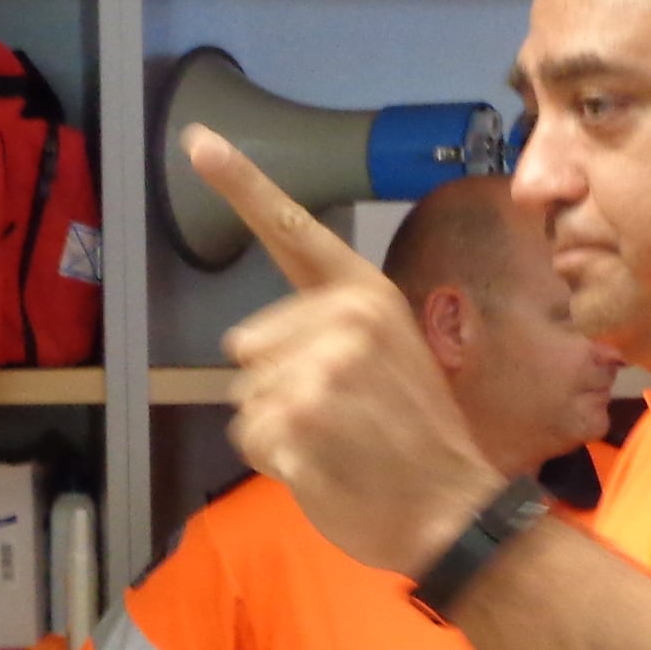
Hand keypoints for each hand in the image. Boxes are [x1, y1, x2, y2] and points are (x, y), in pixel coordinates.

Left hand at [188, 129, 502, 576]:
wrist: (453, 509)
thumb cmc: (415, 438)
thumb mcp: (389, 358)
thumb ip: (325, 332)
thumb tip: (242, 346)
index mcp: (365, 296)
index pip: (292, 229)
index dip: (240, 183)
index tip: (197, 140)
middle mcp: (344, 320)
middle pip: (246, 349)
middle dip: (276, 388)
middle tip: (342, 417)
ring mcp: (321, 370)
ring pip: (245, 397)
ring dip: (277, 429)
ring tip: (339, 443)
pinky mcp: (300, 420)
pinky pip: (250, 437)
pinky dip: (276, 461)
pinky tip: (326, 467)